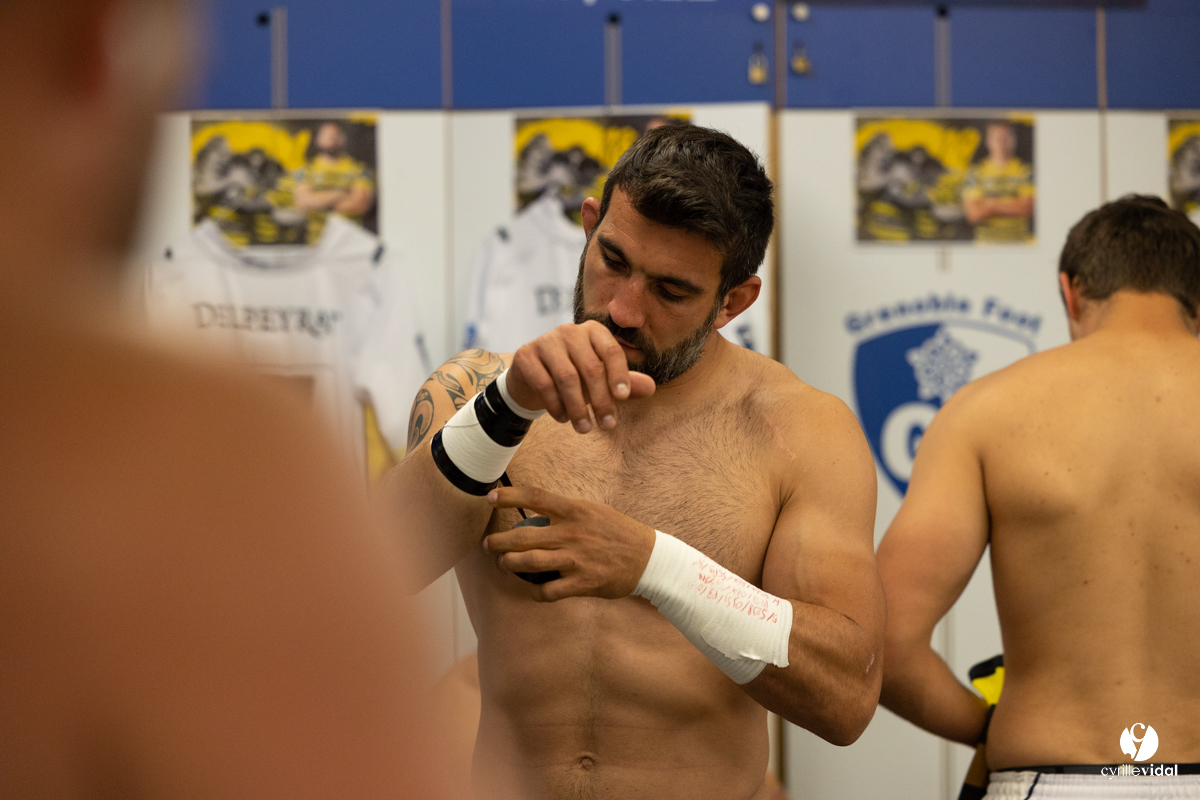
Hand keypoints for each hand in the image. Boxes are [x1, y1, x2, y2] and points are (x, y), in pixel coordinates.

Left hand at [483, 485, 655, 601]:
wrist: (649, 559)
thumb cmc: (619, 532)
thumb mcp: (594, 511)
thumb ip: (566, 512)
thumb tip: (537, 512)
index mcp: (575, 510)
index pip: (535, 497)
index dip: (509, 496)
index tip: (490, 497)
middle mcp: (572, 533)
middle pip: (523, 535)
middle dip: (499, 541)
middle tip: (489, 544)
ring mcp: (576, 560)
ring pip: (529, 562)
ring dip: (510, 563)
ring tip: (504, 563)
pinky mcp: (582, 583)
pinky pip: (549, 591)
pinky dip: (536, 592)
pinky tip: (534, 589)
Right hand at [505, 321, 655, 433]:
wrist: (532, 377)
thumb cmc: (575, 376)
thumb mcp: (602, 380)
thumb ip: (625, 383)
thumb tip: (651, 388)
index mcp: (593, 331)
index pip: (611, 351)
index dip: (619, 374)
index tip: (623, 397)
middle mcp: (569, 331)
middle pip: (590, 368)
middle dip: (601, 400)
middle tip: (607, 425)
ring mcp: (545, 341)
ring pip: (567, 378)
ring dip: (577, 408)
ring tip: (584, 429)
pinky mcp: (526, 355)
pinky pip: (544, 384)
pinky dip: (555, 405)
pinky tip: (563, 419)